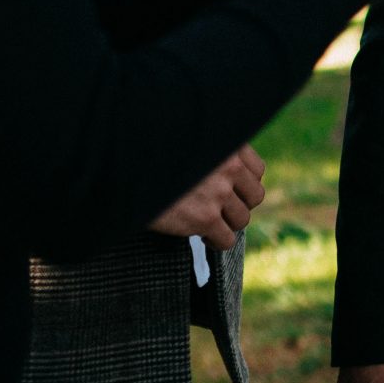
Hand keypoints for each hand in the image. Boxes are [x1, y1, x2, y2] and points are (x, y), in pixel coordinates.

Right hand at [149, 145, 266, 248]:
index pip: (257, 170)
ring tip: (209, 223)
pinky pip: (226, 239)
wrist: (126, 169)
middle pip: (254, 197)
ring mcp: (219, 193)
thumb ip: (212, 153)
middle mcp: (229, 167)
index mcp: (227, 144)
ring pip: (242, 219)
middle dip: (238, 205)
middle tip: (220, 209)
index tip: (231, 191)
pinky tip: (204, 237)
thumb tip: (222, 174)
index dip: (244, 184)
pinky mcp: (205, 218)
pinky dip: (217, 242)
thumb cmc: (152, 156)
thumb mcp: (188, 140)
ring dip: (226, 224)